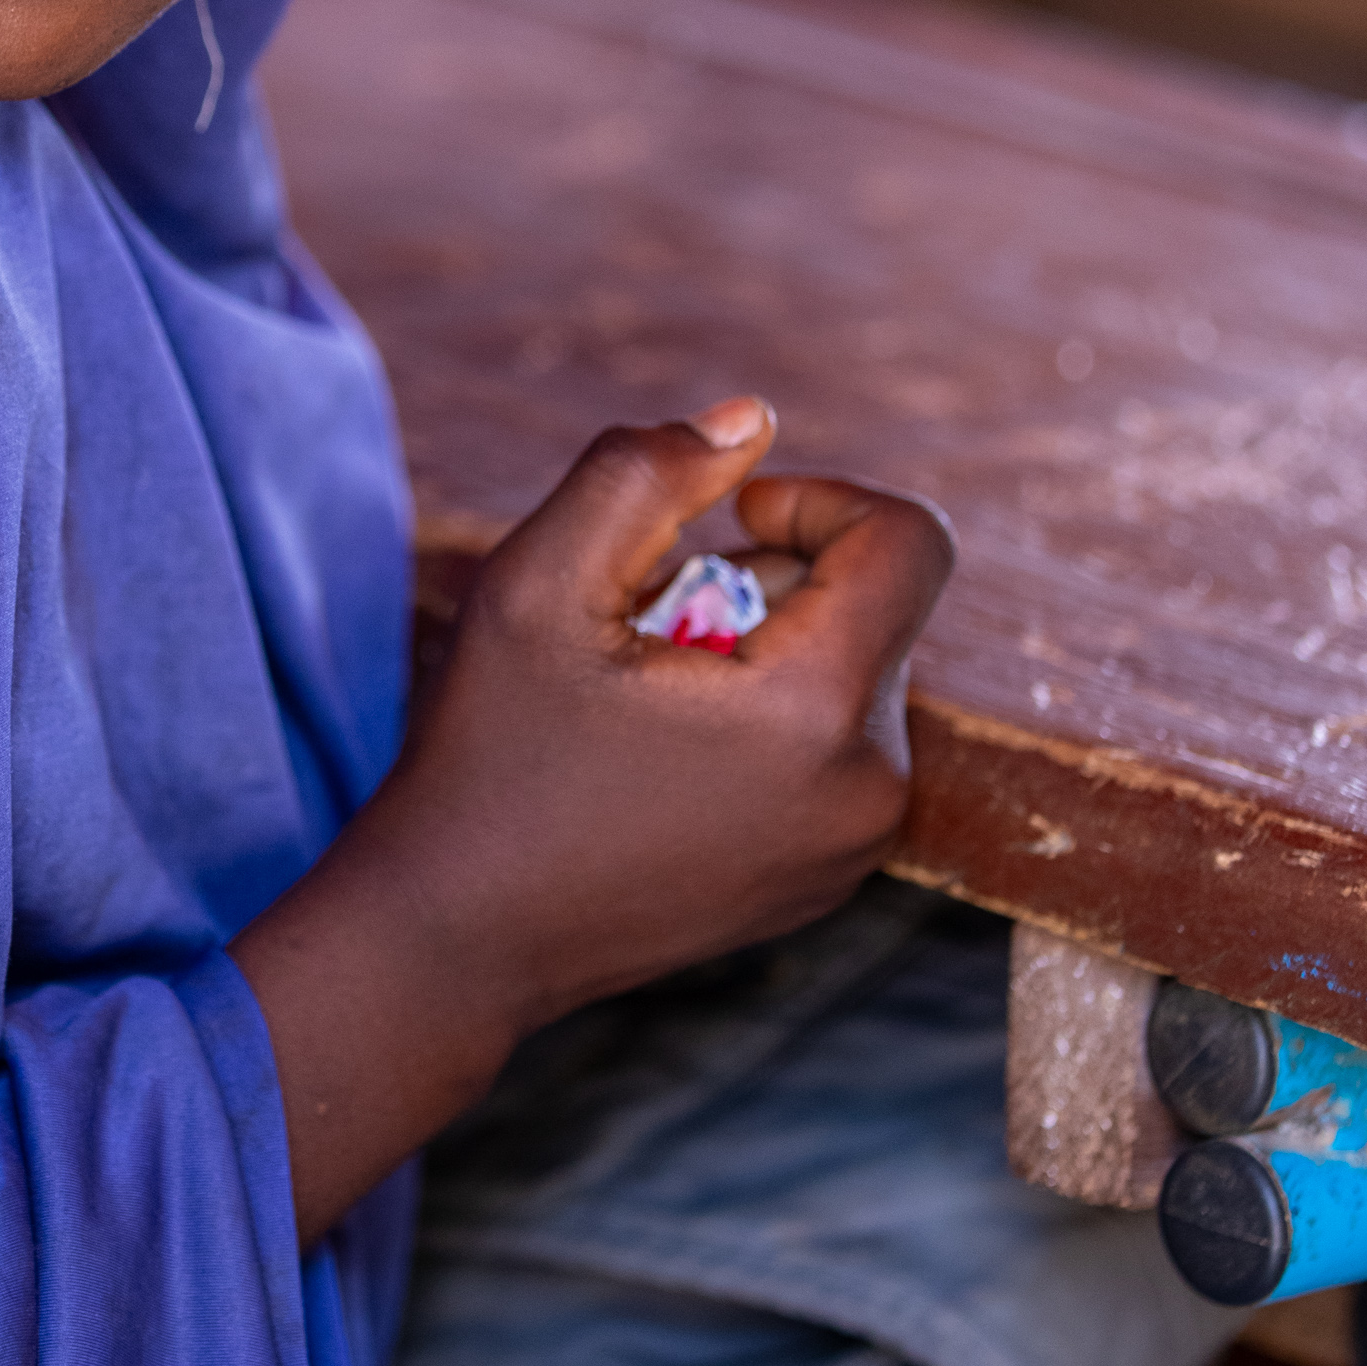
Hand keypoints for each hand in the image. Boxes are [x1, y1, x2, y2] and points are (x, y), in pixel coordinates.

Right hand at [237, 397, 954, 1239]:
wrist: (454, 943)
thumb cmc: (487, 760)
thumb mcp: (535, 583)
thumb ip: (645, 472)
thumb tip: (751, 422)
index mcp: (817, 713)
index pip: (912, 543)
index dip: (821, 498)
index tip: (727, 521)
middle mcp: (868, 791)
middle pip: (874, 610)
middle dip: (768, 584)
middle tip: (643, 627)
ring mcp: (853, 850)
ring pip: (849, 677)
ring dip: (760, 650)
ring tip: (644, 698)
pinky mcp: (824, 881)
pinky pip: (832, 752)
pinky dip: (762, 721)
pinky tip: (658, 759)